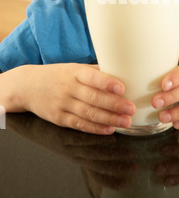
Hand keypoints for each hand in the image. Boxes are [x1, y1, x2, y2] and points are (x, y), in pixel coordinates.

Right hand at [13, 63, 135, 134]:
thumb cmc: (57, 75)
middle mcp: (68, 88)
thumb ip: (95, 72)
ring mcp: (63, 104)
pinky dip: (95, 128)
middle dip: (114, 105)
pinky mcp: (59, 119)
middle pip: (93, 98)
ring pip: (89, 113)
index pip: (92, 77)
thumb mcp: (73, 68)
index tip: (121, 88)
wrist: (27, 86)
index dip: (106, 83)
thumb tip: (121, 72)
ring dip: (109, 119)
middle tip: (131, 109)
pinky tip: (109, 129)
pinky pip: (80, 125)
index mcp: (74, 72)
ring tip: (126, 121)